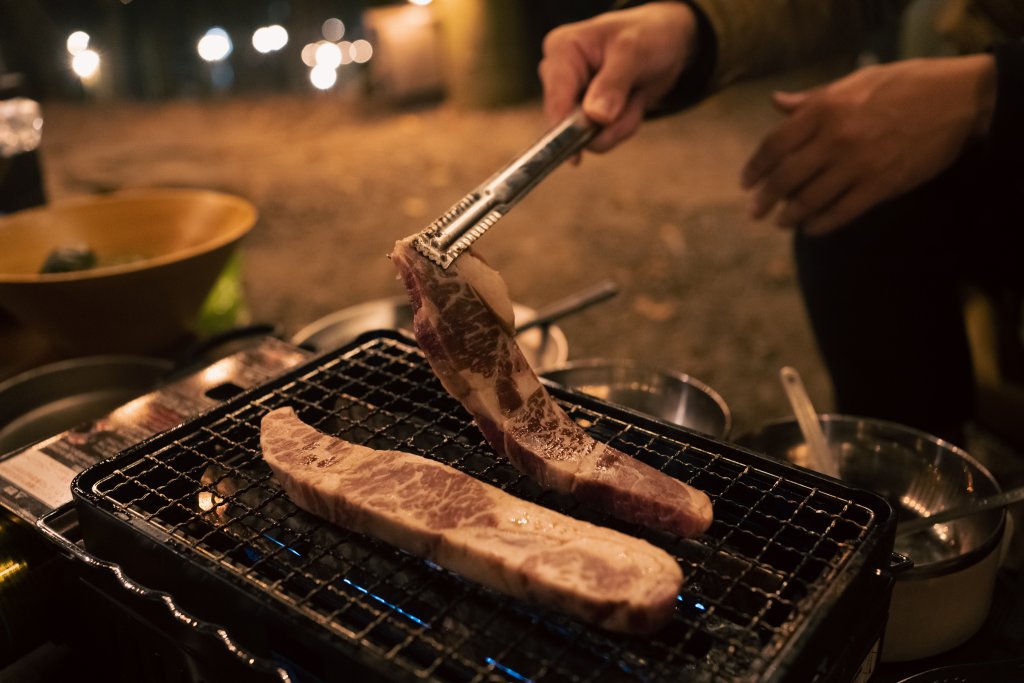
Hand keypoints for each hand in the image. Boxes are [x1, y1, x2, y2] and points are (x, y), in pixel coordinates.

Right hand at [538, 2, 697, 152]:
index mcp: (562, 50)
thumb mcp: (634, 51)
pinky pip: (601, 138)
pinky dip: (623, 126)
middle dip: (608, 122)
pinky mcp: (586, 114)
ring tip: (636, 95)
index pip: (556, 98)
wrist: (668, 42)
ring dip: (620, 124)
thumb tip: (595, 116)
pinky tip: (633, 102)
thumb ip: (613, 83)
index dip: (565, 128)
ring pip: (587, 137)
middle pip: (568, 124)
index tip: (575, 157)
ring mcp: (573, 97)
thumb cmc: (649, 35)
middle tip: (634, 98)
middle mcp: (560, 75)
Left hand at [741, 55, 996, 234]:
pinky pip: (841, 212)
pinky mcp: (881, 185)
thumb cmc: (904, 85)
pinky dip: (821, 224)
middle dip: (765, 199)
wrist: (957, 99)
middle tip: (754, 212)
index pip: (775, 144)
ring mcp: (858, 164)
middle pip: (786, 177)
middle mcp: (835, 138)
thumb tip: (777, 103)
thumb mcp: (855, 82)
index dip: (755, 167)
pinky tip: (811, 229)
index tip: (746, 182)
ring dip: (789, 215)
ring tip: (780, 222)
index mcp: (825, 110)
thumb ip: (813, 98)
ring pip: (810, 200)